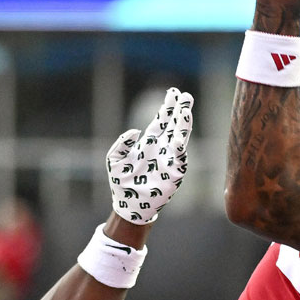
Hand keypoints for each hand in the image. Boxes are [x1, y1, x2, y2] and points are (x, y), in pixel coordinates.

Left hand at [107, 87, 192, 224]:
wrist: (128, 205)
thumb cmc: (120, 183)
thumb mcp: (113, 159)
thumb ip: (121, 143)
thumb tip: (135, 131)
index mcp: (149, 143)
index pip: (161, 121)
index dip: (167, 107)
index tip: (173, 93)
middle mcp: (162, 148)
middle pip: (173, 125)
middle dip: (180, 111)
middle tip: (186, 96)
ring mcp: (169, 159)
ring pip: (179, 138)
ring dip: (183, 125)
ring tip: (186, 111)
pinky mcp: (174, 173)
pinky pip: (179, 158)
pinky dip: (179, 147)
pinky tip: (179, 137)